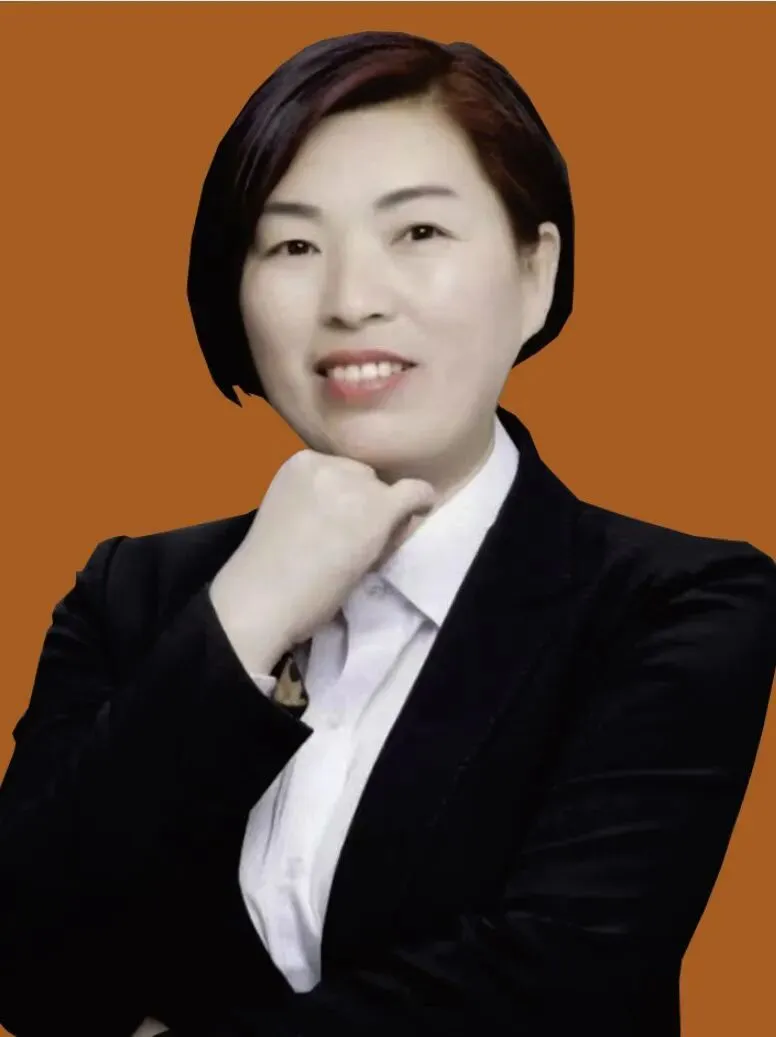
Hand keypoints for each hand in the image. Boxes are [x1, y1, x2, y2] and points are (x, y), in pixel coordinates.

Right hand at [209, 449, 437, 668]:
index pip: (340, 473)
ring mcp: (354, 483)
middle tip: (353, 542)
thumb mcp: (288, 514)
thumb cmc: (268, 572)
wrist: (264, 596)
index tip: (339, 527)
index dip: (346, 499)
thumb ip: (316, 502)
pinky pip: (416, 493)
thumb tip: (353, 511)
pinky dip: (421, 502)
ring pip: (387, 492)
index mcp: (299, 464)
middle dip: (365, 504)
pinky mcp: (379, 507)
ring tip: (365, 550)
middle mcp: (327, 463)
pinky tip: (421, 511)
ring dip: (384, 515)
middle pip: (365, 478)